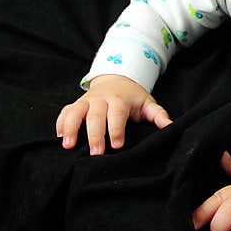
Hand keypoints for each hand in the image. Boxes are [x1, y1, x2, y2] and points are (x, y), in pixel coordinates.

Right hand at [56, 74, 171, 154]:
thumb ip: (158, 115)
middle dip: (94, 134)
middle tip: (95, 152)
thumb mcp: (148, 104)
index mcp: (119, 100)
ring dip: (70, 127)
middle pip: (95, 115)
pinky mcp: (76, 104)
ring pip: (76, 111)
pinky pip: (65, 111)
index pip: (117, 114)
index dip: (116, 129)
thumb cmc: (133, 97)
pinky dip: (60, 123)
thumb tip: (171, 126)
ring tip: (67, 145)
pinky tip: (59, 137)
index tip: (117, 145)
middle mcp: (101, 99)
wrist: (117, 78)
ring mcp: (87, 101)